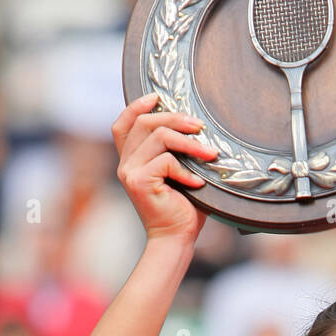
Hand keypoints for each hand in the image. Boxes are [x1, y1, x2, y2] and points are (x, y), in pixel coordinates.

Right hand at [111, 91, 218, 242]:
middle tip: (201, 127)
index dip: (137, 105)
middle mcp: (125, 163)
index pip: (124, 123)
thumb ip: (177, 151)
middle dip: (176, 118)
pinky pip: (167, 161)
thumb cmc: (183, 207)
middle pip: (146, 123)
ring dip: (190, 143)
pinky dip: (187, 170)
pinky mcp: (138, 181)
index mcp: (132, 159)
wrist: (176, 239)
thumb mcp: (180, 172)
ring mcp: (129, 171)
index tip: (158, 97)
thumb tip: (196, 125)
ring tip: (210, 154)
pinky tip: (198, 183)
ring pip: (159, 137)